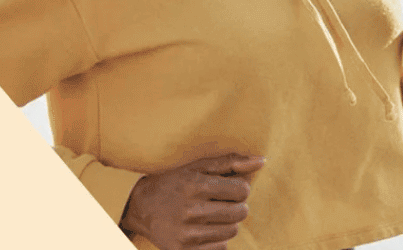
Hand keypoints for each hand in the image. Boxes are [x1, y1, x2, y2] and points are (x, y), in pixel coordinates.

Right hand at [119, 153, 264, 249]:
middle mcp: (190, 211)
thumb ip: (231, 162)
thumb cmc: (175, 181)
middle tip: (223, 202)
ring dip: (228, 223)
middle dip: (237, 206)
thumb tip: (262, 161)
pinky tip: (205, 229)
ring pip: (231, 231)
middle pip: (240, 212)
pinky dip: (218, 239)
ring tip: (213, 215)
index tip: (229, 188)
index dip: (240, 188)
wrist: (141, 207)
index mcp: (195, 185)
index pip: (242, 190)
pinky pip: (220, 248)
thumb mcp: (198, 166)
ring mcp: (186, 234)